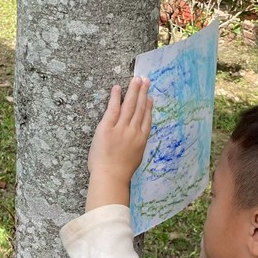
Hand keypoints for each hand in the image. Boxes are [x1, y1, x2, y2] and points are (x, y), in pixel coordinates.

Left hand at [86, 77, 152, 210]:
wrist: (110, 177)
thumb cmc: (120, 173)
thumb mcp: (134, 158)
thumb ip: (136, 146)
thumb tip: (136, 140)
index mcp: (141, 140)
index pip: (146, 119)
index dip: (148, 106)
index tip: (150, 97)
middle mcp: (133, 131)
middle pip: (140, 108)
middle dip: (143, 93)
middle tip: (145, 81)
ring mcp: (121, 128)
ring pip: (130, 105)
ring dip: (133, 91)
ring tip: (136, 79)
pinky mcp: (107, 127)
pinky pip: (113, 108)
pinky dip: (116, 97)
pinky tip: (118, 88)